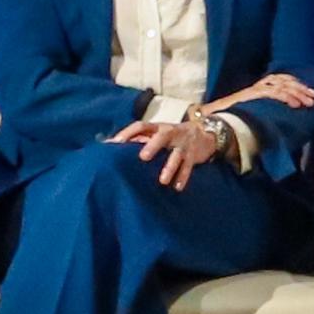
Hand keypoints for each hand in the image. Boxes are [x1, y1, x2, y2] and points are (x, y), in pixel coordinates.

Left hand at [118, 113, 233, 188]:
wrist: (205, 132)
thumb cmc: (171, 136)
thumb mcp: (156, 134)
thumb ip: (138, 139)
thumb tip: (109, 144)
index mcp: (158, 128)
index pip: (141, 126)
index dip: (128, 133)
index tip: (116, 143)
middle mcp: (171, 133)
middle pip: (162, 136)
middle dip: (153, 146)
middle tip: (143, 157)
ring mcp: (183, 144)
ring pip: (177, 154)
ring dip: (170, 167)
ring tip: (163, 180)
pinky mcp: (193, 155)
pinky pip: (189, 167)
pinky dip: (183, 177)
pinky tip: (177, 187)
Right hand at [215, 75, 313, 111]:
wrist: (214, 119)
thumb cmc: (231, 119)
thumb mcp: (252, 113)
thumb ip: (264, 113)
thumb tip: (279, 121)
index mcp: (259, 88)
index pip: (280, 79)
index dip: (295, 84)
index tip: (308, 91)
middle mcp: (258, 86)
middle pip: (284, 81)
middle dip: (300, 88)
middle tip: (313, 97)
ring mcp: (255, 89)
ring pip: (281, 86)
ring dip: (297, 93)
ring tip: (308, 102)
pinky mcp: (253, 95)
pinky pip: (273, 93)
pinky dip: (286, 97)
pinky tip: (295, 104)